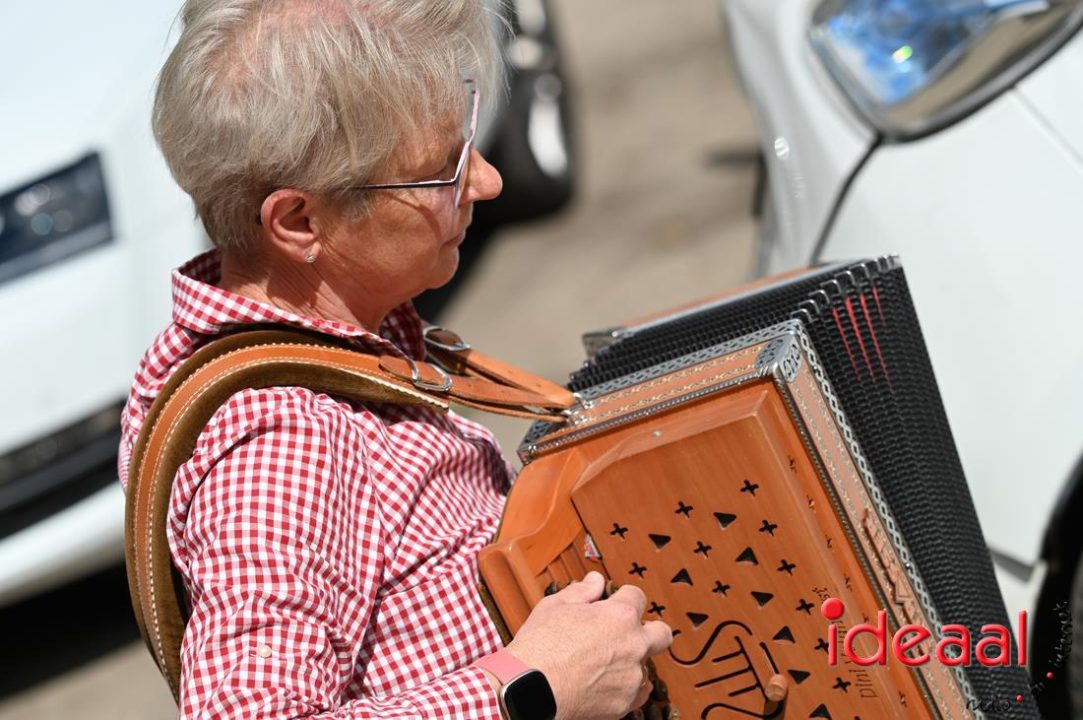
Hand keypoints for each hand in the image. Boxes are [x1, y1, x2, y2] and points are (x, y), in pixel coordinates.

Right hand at [504, 572, 671, 719]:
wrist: (529, 688)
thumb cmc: (540, 646)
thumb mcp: (556, 606)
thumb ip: (582, 591)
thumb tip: (595, 581)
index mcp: (619, 616)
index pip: (637, 596)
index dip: (625, 596)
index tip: (617, 600)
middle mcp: (633, 645)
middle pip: (661, 633)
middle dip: (649, 629)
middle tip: (629, 632)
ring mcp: (631, 676)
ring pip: (646, 665)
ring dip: (632, 660)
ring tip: (604, 662)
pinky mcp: (624, 703)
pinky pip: (638, 692)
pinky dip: (628, 687)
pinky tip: (609, 682)